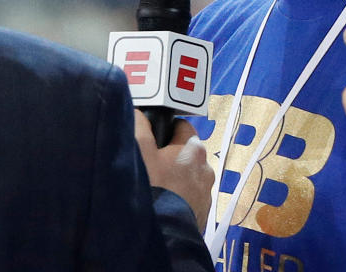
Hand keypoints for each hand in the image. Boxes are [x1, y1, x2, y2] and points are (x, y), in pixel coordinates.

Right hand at [135, 111, 213, 229]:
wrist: (164, 232)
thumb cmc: (153, 187)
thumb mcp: (141, 150)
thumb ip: (140, 126)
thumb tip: (139, 112)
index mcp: (193, 148)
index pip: (183, 126)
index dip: (166, 129)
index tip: (154, 139)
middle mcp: (206, 168)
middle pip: (187, 152)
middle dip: (171, 156)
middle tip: (151, 165)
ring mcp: (207, 192)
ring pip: (189, 176)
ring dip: (176, 178)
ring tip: (156, 187)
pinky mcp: (203, 212)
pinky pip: (190, 197)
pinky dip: (179, 197)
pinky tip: (163, 203)